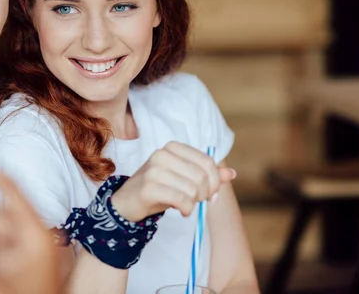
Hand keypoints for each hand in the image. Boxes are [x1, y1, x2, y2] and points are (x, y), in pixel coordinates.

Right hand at [110, 141, 235, 221]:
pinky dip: (186, 209)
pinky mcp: (148, 187)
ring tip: (185, 205)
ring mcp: (153, 170)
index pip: (208, 162)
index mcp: (173, 147)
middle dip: (204, 194)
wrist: (127, 202)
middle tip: (197, 201)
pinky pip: (181, 200)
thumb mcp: (184, 178)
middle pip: (202, 176)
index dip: (215, 182)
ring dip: (194, 203)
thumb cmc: (158, 188)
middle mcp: (162, 154)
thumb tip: (231, 174)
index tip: (210, 194)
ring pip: (192, 189)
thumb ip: (207, 175)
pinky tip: (181, 211)